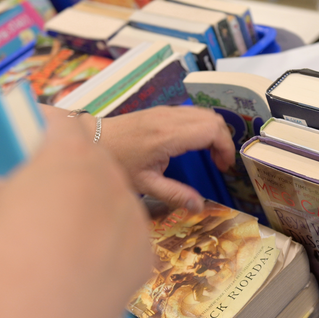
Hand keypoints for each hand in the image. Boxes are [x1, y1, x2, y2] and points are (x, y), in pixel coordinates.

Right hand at [0, 114, 151, 317]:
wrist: (34, 312)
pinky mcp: (144, 252)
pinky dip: (112, 249)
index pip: (65, 124)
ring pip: (117, 204)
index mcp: (70, 153)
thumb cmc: (5, 250)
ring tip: (69, 239)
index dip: (51, 129)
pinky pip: (128, 242)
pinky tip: (88, 267)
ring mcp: (132, 215)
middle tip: (53, 198)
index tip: (42, 138)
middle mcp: (109, 177)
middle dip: (77, 175)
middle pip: (97, 164)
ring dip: (98, 213)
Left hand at [99, 105, 234, 212]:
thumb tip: (199, 207)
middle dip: (224, 140)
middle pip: (214, 119)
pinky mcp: (161, 110)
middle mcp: (170, 118)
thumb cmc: (117, 162)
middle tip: (220, 163)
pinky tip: (195, 145)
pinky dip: (202, 127)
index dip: (226, 147)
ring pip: (205, 113)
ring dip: (214, 133)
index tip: (224, 166)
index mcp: (168, 135)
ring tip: (210, 156)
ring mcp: (166, 111)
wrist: (93, 139)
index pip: (212, 131)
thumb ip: (175, 195)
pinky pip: (193, 113)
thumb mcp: (146, 184)